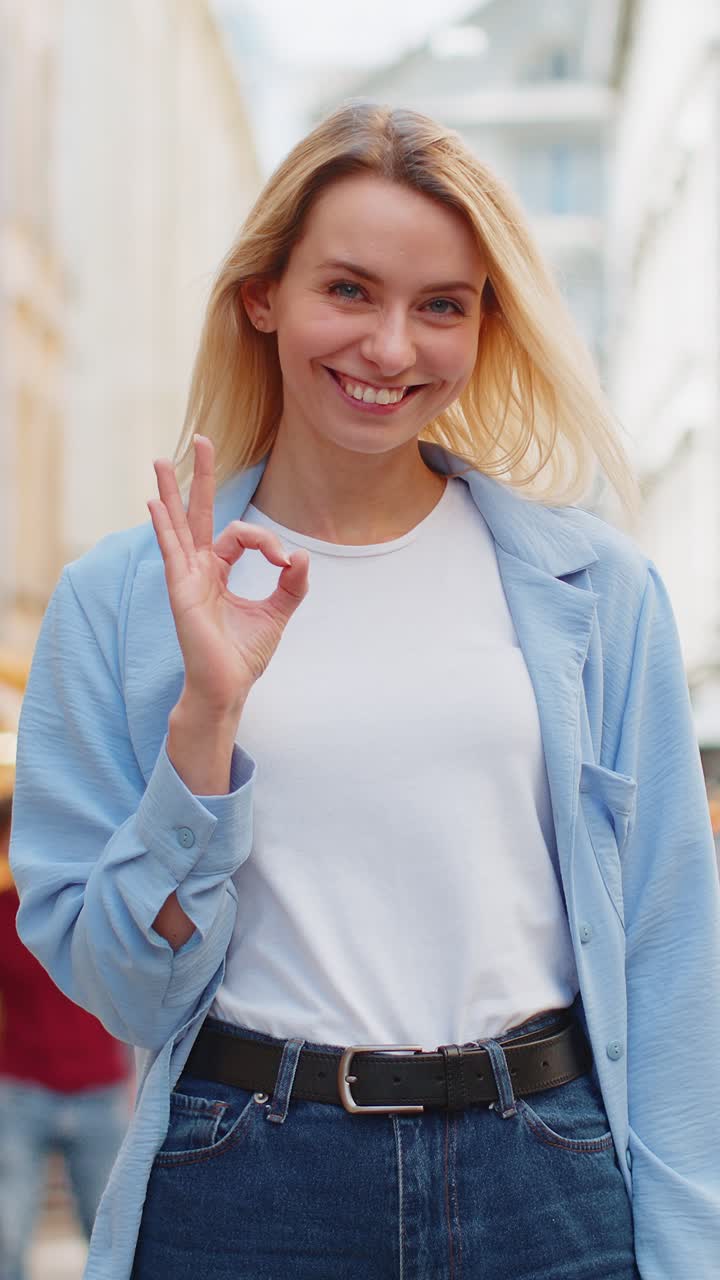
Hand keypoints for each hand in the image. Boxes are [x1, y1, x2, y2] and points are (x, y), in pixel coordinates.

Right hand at [148, 435, 309, 716]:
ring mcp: (186, 577)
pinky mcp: (181, 590)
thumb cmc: (244, 655)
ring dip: (172, 491)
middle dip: (201, 476)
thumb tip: (301, 555)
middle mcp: (199, 569)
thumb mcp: (277, 613)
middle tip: (202, 438)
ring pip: (178, 525)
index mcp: (218, 571)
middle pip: (198, 513)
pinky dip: (163, 526)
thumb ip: (292, 584)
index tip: (287, 563)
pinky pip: (171, 551)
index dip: (267, 542)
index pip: (242, 535)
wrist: (228, 687)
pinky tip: (153, 502)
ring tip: (162, 459)